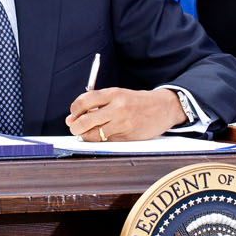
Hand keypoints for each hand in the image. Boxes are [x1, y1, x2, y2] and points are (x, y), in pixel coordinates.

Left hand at [66, 86, 186, 141]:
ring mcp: (123, 123)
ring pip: (95, 135)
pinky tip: (105, 134)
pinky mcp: (128, 137)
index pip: (84, 101)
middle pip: (86, 121)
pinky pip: (107, 141)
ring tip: (87, 133)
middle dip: (75, 127)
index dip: (74, 110)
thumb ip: (97, 105)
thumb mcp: (118, 96)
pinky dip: (102, 139)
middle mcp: (117, 108)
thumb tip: (72, 118)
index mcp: (113, 94)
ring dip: (86, 136)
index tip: (73, 115)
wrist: (162, 108)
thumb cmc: (136, 102)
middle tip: (74, 128)